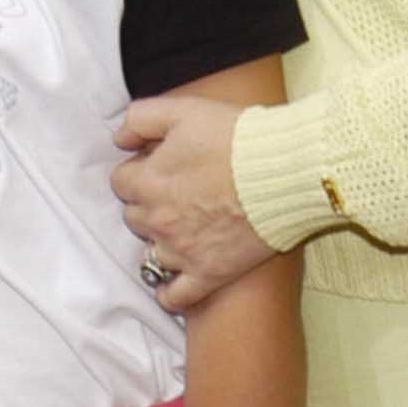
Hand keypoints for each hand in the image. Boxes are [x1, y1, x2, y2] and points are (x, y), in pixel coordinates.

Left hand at [112, 91, 273, 311]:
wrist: (287, 172)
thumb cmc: (238, 138)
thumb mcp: (185, 110)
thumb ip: (141, 118)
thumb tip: (120, 138)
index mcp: (149, 182)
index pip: (120, 182)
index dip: (140, 171)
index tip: (161, 167)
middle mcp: (158, 221)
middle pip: (133, 217)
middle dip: (149, 204)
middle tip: (178, 193)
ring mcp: (181, 252)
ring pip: (150, 254)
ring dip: (161, 241)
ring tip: (184, 229)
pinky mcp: (208, 274)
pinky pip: (174, 296)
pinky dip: (169, 292)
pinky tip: (174, 280)